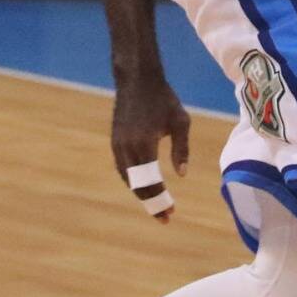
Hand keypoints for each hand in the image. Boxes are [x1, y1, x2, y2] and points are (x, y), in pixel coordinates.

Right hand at [110, 72, 190, 222]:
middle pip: (137, 185)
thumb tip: (181, 175)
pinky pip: (122, 168)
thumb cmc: (164, 99)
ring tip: (155, 204)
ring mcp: (118, 144)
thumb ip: (181, 150)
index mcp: (145, 144)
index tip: (171, 213)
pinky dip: (132, 180)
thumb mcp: (180, 122)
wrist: (137, 80)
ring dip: (141, 193)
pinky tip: (144, 185)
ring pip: (127, 178)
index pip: (151, 181)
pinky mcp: (115, 140)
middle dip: (151, 202)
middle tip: (164, 216)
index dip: (161, 199)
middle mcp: (127, 147)